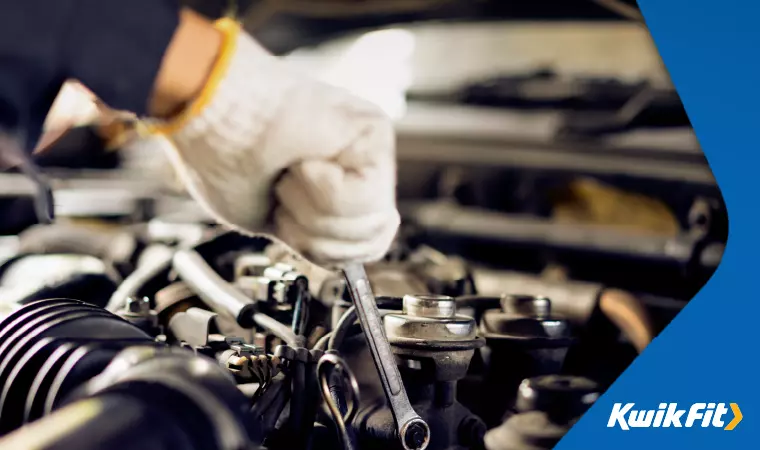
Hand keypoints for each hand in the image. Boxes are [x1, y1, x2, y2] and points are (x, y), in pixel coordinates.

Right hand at [163, 26, 399, 266]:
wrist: (209, 117)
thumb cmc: (225, 159)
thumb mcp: (278, 223)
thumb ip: (320, 238)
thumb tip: (351, 260)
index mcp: (340, 184)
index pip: (365, 247)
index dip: (320, 248)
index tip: (283, 214)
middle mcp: (361, 164)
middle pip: (372, 241)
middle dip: (316, 232)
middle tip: (284, 191)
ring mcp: (372, 148)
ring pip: (371, 223)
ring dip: (316, 210)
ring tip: (292, 172)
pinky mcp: (374, 132)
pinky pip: (366, 197)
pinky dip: (325, 191)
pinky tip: (304, 160)